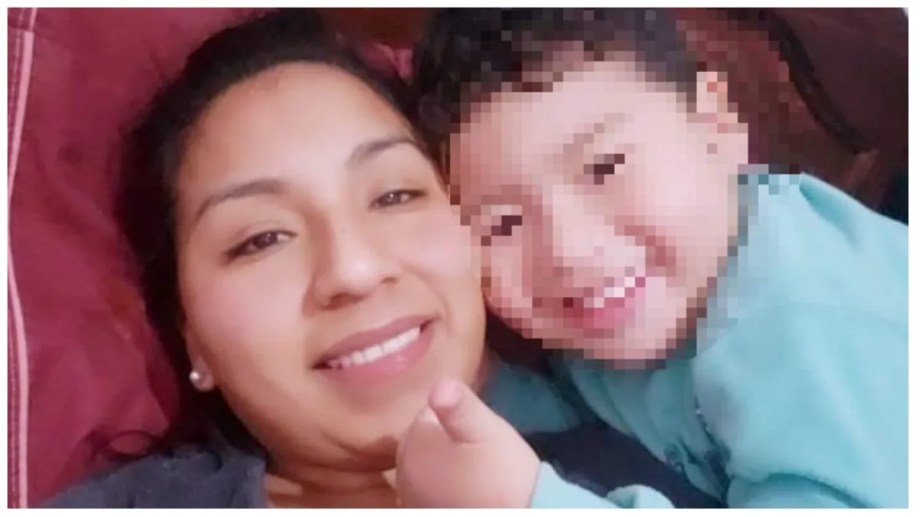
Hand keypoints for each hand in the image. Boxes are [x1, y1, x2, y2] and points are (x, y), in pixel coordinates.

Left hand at [395, 379, 539, 506]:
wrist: (518, 514)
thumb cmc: (501, 470)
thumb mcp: (485, 428)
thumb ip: (459, 406)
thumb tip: (439, 384)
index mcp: (412, 443)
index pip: (428, 415)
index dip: (457, 419)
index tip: (478, 432)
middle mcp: (402, 472)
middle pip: (424, 442)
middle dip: (447, 441)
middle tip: (481, 451)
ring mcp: (411, 497)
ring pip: (428, 466)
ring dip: (447, 464)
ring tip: (479, 471)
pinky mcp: (424, 511)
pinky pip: (433, 489)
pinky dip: (447, 487)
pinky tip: (469, 489)